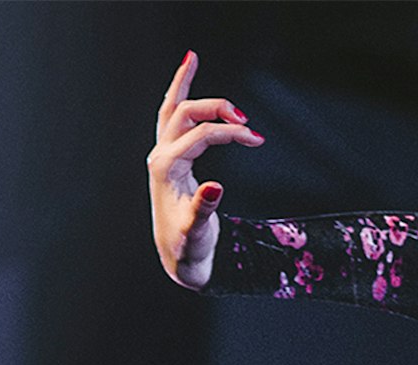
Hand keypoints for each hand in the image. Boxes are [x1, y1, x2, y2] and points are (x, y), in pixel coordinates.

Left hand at [147, 51, 264, 289]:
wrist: (179, 254)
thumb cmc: (188, 244)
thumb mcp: (197, 232)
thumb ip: (203, 210)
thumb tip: (215, 187)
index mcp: (166, 169)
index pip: (200, 134)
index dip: (230, 132)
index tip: (257, 139)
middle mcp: (160, 155)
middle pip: (185, 113)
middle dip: (218, 109)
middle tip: (247, 122)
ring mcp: (163, 153)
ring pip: (170, 108)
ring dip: (183, 83)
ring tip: (192, 57)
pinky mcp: (170, 155)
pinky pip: (171, 115)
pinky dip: (179, 92)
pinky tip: (186, 70)